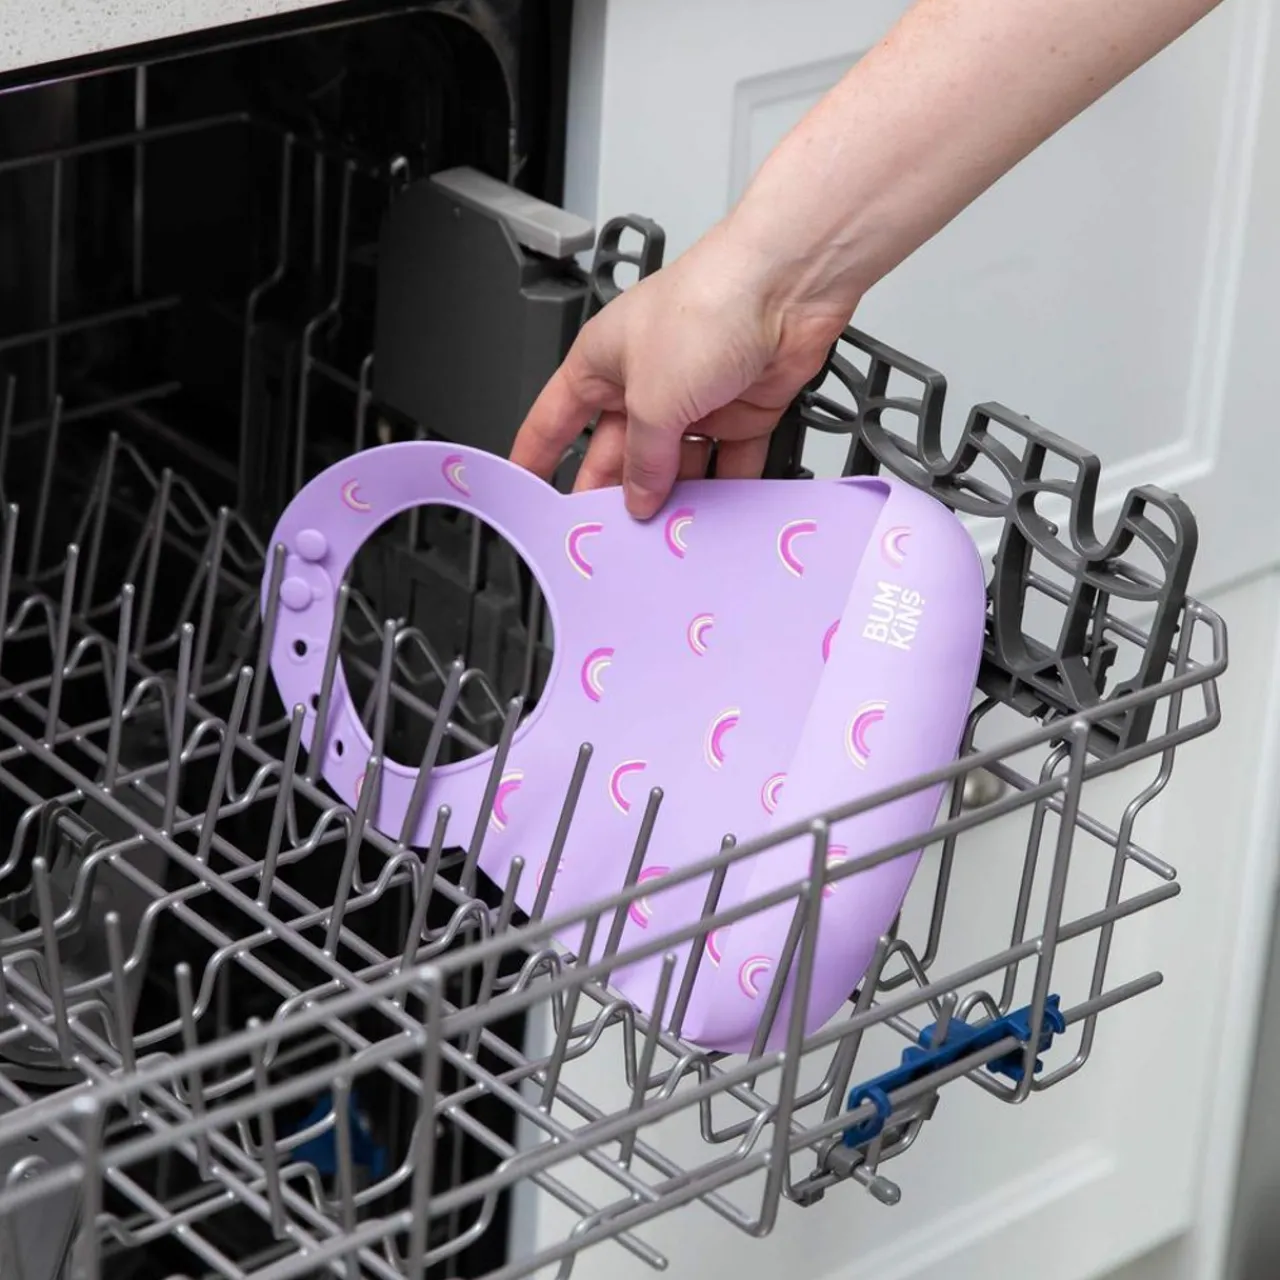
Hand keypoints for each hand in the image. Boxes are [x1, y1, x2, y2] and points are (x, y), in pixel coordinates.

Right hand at [509, 222, 851, 519]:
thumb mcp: (653, 398)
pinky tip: (715, 515)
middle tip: (611, 537)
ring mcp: (697, 396)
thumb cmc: (708, 305)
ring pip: (678, 464)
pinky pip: (729, 461)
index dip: (538, 456)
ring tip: (666, 536)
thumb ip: (644, 458)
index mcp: (602, 362)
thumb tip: (638, 496)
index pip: (556, 419)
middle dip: (616, 492)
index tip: (531, 496)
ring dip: (675, 498)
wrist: (787, 286)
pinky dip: (726, 488)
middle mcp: (647, 379)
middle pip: (622, 453)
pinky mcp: (743, 409)